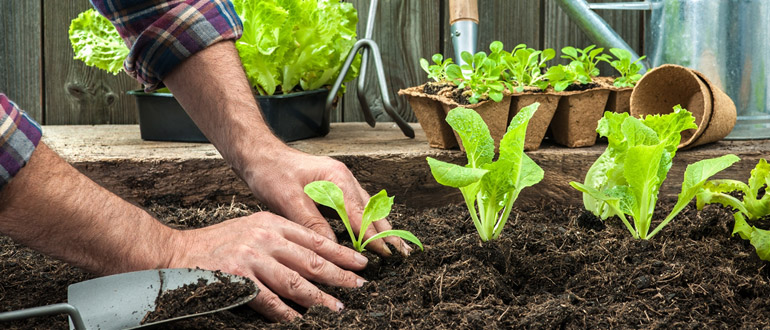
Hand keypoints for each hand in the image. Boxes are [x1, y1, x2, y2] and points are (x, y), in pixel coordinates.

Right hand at [167, 211, 367, 320]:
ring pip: (295, 282)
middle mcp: (265, 238)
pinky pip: (269, 300)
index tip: (360, 262)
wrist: (177, 252)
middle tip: (359, 286)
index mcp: (272, 223)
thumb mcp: (253, 228)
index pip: (315, 239)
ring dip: (319, 297)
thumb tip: (314, 259)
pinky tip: (300, 320)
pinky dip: (286, 312)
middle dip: (339, 275)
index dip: (341, 252)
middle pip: (311, 260)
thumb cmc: (218, 243)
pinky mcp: (237, 279)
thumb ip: (281, 239)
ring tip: (337, 308)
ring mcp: (251, 258)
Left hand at [246, 147, 411, 256]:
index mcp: (336, 178)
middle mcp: (343, 178)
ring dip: (380, 227)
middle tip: (402, 253)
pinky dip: (367, 220)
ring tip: (395, 246)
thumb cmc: (271, 172)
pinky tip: (372, 232)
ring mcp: (340, 181)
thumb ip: (311, 223)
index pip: (360, 214)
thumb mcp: (288, 200)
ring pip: (368, 207)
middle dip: (387, 232)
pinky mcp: (334, 186)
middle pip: (372, 209)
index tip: (385, 253)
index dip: (373, 236)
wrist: (259, 154)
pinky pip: (357, 205)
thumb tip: (331, 246)